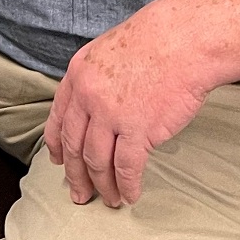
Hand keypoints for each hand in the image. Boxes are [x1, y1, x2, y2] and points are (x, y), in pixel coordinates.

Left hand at [43, 0, 211, 207]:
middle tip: (79, 194)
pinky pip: (127, 167)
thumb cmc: (154, 41)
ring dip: (103, 186)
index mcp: (78, 74)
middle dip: (76, 175)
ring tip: (109, 199)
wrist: (182, 40)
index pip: (59, 118)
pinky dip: (127, 185)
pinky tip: (130, 195)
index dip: (58, 145)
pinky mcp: (138, 130)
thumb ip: (96, 79)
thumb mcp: (108, 51)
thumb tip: (94, 106)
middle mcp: (88, 96)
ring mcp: (111, 114)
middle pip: (75, 145)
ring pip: (97, 161)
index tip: (59, 162)